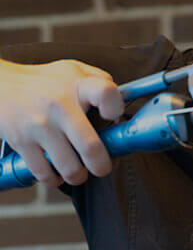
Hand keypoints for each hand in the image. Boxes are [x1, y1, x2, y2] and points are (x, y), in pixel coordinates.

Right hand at [0, 58, 123, 186]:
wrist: (0, 85)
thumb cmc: (43, 81)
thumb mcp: (74, 70)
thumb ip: (100, 81)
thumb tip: (123, 101)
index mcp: (78, 85)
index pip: (107, 93)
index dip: (116, 109)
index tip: (113, 117)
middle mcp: (60, 106)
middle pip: (90, 146)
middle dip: (101, 165)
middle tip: (102, 167)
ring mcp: (40, 126)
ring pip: (69, 166)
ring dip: (78, 176)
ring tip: (79, 172)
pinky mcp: (22, 142)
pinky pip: (44, 172)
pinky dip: (53, 179)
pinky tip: (57, 173)